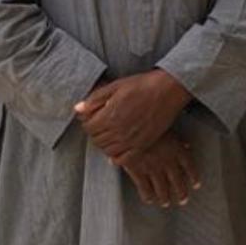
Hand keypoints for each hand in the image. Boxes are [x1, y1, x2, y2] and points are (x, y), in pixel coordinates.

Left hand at [74, 69, 191, 159]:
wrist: (168, 90)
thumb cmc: (142, 85)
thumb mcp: (115, 86)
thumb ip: (95, 99)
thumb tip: (77, 109)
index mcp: (109, 115)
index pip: (88, 127)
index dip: (88, 122)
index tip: (92, 117)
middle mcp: (118, 131)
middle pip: (97, 140)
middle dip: (96, 132)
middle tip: (101, 124)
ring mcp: (131, 140)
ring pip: (107, 150)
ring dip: (105, 144)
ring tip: (110, 134)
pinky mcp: (142, 145)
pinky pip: (123, 159)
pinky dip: (116, 157)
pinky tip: (118, 147)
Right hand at [118, 133, 200, 207]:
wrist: (130, 125)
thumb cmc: (150, 122)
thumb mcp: (168, 127)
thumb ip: (178, 140)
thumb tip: (186, 145)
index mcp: (177, 150)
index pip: (189, 167)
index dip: (193, 177)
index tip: (196, 185)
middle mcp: (167, 162)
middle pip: (177, 182)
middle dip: (181, 193)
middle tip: (182, 200)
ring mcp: (153, 169)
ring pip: (162, 188)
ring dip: (164, 197)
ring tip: (165, 203)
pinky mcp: (138, 172)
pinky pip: (145, 189)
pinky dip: (147, 196)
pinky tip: (149, 200)